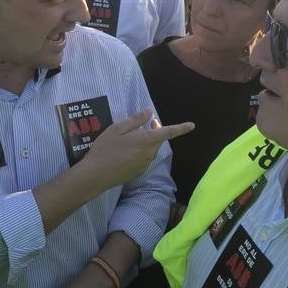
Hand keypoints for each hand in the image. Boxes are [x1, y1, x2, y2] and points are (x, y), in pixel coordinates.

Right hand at [80, 108, 194, 187]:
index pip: (168, 132)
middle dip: (150, 132)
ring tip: (123, 143)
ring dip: (142, 144)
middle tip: (135, 128)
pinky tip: (121, 155)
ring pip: (149, 150)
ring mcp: (144, 165)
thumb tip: (150, 112)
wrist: (96, 175)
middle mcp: (150, 153)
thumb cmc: (105, 148)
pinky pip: (142, 159)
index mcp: (147, 140)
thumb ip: (136, 120)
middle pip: (156, 140)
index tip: (192, 125)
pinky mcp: (138, 173)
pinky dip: (136, 154)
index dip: (181, 128)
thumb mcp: (117, 128)